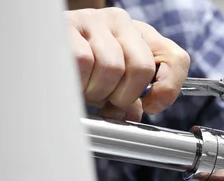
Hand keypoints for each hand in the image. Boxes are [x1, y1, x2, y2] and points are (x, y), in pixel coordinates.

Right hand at [65, 7, 189, 120]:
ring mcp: (95, 21)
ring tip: (88, 90)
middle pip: (142, 67)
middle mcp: (122, 23)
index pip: (176, 59)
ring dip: (99, 91)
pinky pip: (83, 62)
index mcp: (143, 37)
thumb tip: (134, 116)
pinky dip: (80, 82)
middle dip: (126, 96)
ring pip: (111, 67)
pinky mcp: (67, 26)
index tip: (150, 106)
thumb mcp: (117, 85)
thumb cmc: (86, 72)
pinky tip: (74, 82)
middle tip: (110, 103)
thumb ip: (133, 100)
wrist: (47, 51)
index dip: (168, 89)